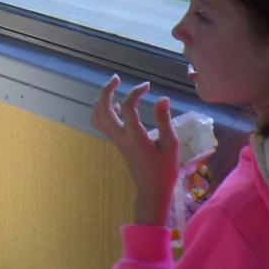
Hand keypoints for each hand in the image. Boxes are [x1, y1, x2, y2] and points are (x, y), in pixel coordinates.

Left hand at [92, 75, 179, 225]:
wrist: (152, 191)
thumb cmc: (164, 170)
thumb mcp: (170, 145)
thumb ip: (164, 121)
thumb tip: (162, 98)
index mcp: (135, 137)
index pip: (128, 108)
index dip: (135, 92)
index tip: (147, 86)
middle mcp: (121, 137)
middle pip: (102, 110)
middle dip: (106, 91)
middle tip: (116, 78)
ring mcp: (116, 141)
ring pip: (98, 117)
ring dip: (102, 100)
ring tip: (113, 88)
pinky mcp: (117, 144)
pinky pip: (102, 124)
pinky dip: (104, 111)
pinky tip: (117, 106)